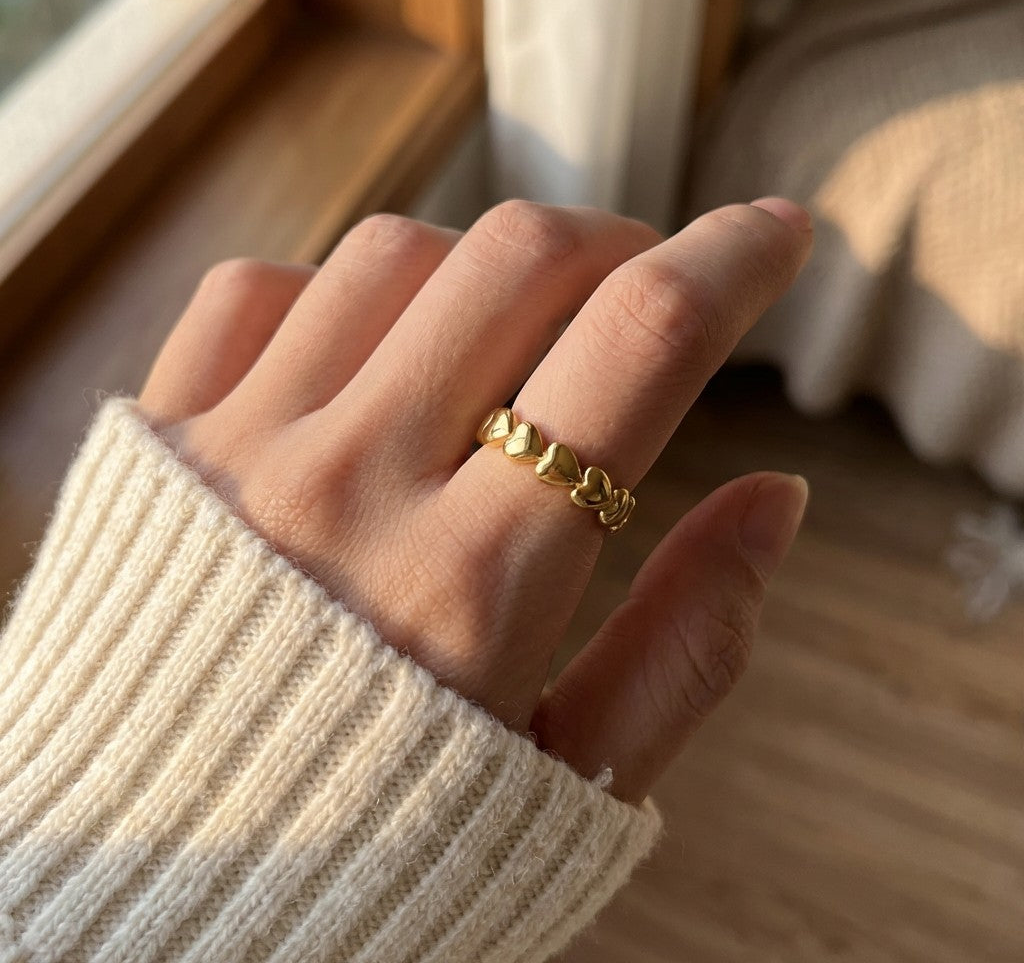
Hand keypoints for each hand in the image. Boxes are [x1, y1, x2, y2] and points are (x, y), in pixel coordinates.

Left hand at [138, 198, 810, 803]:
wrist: (166, 891)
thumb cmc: (382, 848)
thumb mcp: (572, 779)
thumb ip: (690, 642)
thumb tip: (776, 496)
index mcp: (476, 582)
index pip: (638, 344)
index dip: (734, 260)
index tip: (777, 232)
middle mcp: (351, 491)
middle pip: (520, 260)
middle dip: (615, 242)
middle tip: (638, 286)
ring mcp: (237, 453)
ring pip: (395, 253)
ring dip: (485, 264)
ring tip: (509, 331)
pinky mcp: (157, 445)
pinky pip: (256, 290)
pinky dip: (338, 288)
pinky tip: (376, 349)